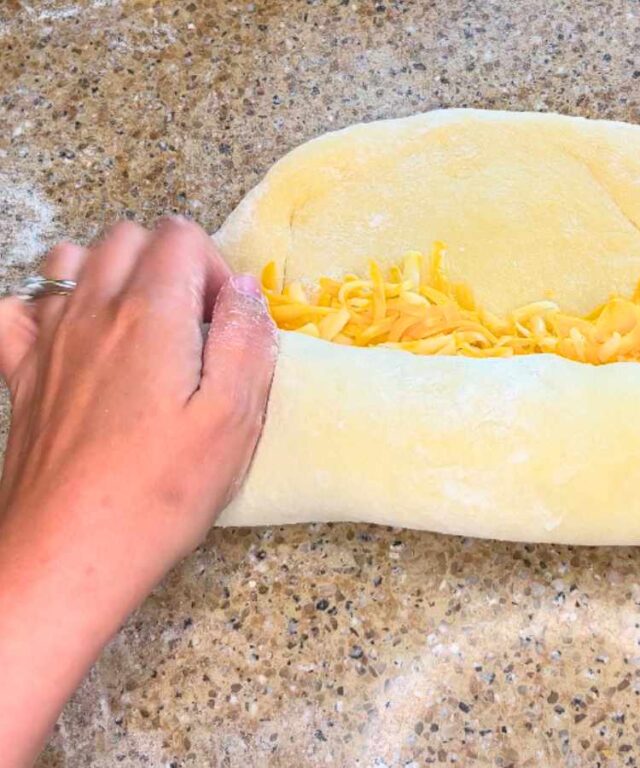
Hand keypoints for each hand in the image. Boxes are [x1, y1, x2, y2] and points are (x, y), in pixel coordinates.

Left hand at [0, 218, 276, 765]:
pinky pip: (22, 304)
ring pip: (73, 257)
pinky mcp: (19, 371)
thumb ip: (245, 340)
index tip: (225, 325)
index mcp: (149, 315)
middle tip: (192, 327)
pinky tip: (78, 342)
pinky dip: (52, 304)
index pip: (181, 236)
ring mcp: (47, 338)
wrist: (69, 551)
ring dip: (113, 274)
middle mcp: (91, 310)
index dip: (214, 269)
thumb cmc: (161, 492)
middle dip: (169, 264)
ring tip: (142, 328)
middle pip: (128, 236)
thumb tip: (244, 289)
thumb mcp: (233, 419)